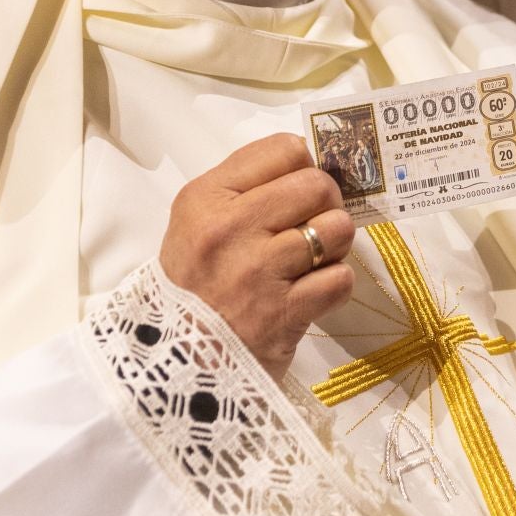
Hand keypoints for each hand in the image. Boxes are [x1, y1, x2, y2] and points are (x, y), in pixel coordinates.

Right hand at [160, 134, 356, 380]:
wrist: (175, 365)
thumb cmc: (194, 287)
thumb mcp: (197, 224)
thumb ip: (247, 189)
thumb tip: (313, 163)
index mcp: (205, 198)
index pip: (284, 149)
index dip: (302, 168)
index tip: (297, 191)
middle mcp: (229, 229)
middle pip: (317, 185)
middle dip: (325, 204)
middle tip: (312, 226)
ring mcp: (257, 271)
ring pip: (336, 228)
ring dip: (335, 245)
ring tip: (312, 260)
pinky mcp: (283, 313)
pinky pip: (340, 278)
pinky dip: (335, 285)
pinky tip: (312, 292)